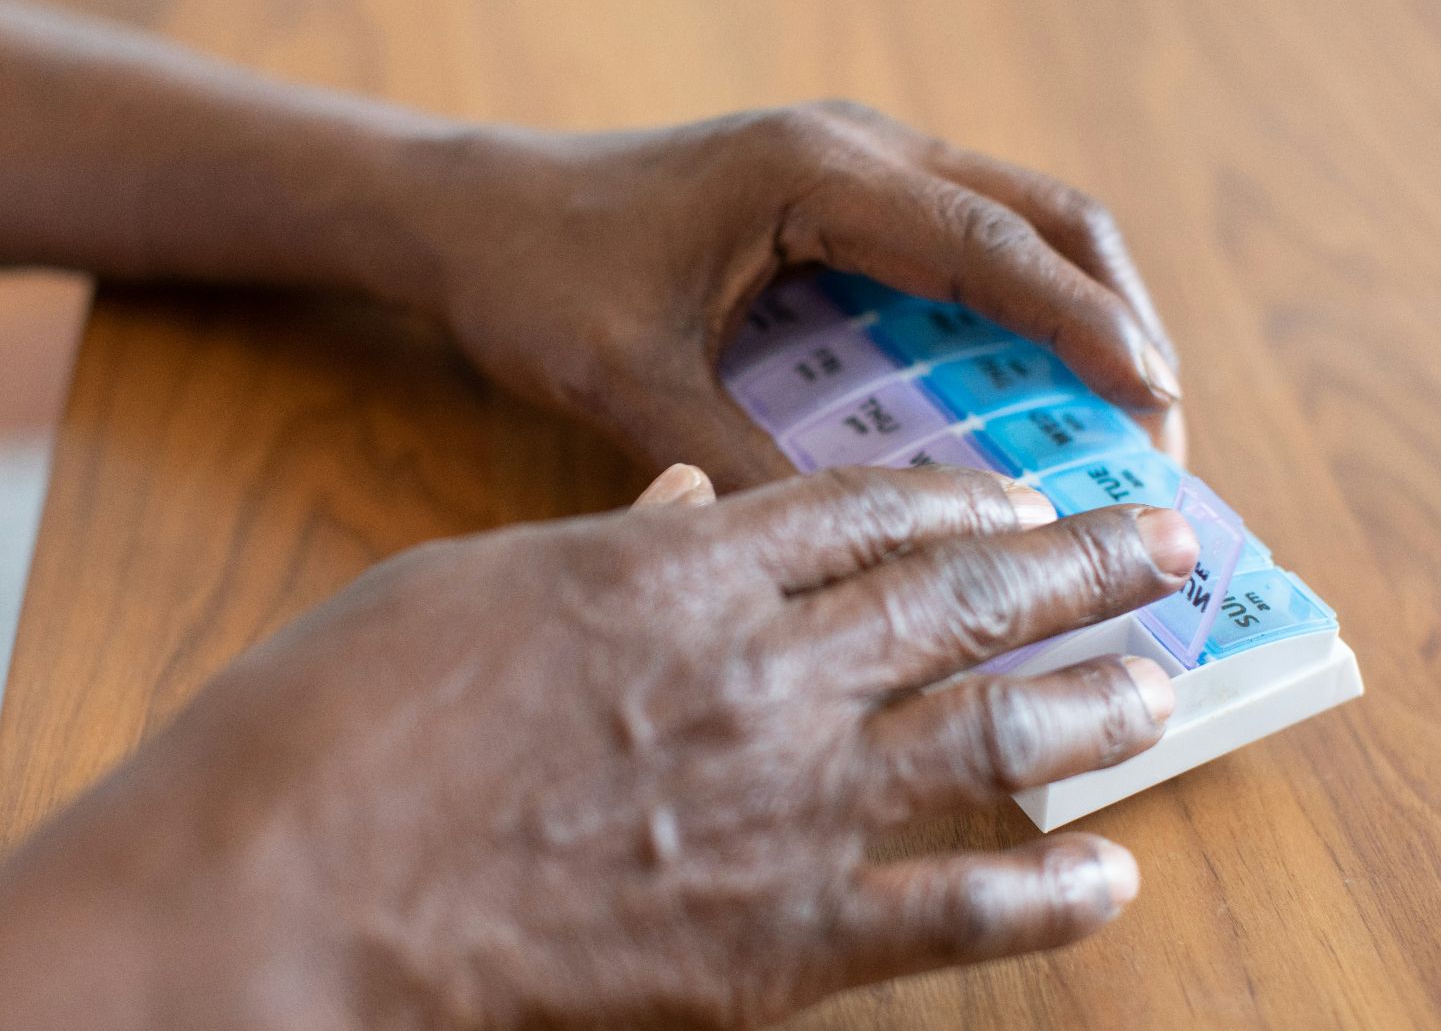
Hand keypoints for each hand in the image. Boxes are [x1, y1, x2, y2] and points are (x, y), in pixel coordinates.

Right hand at [0, 465, 1192, 1030]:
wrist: (278, 885)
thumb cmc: (340, 717)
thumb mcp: (470, 583)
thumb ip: (606, 547)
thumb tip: (688, 508)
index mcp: (676, 570)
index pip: (859, 512)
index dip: (955, 500)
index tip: (1014, 495)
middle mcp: (755, 671)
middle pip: (954, 596)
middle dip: (1073, 562)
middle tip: (1160, 541)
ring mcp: (774, 806)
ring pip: (983, 734)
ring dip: (1088, 700)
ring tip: (1162, 676)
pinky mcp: (767, 944)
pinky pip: (944, 914)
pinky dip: (1042, 900)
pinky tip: (1112, 879)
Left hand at [382, 102, 1184, 487]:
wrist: (467, 211)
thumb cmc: (536, 275)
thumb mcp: (633, 382)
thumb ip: (739, 463)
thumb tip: (856, 564)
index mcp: (817, 173)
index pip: (994, 247)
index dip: (1090, 330)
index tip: (1159, 411)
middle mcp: (853, 150)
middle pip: (1045, 217)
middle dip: (1118, 320)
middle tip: (1153, 439)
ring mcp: (848, 167)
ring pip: (1015, 224)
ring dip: (1075, 313)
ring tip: (1113, 427)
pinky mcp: (833, 199)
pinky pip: (959, 247)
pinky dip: (1011, 316)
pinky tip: (1013, 399)